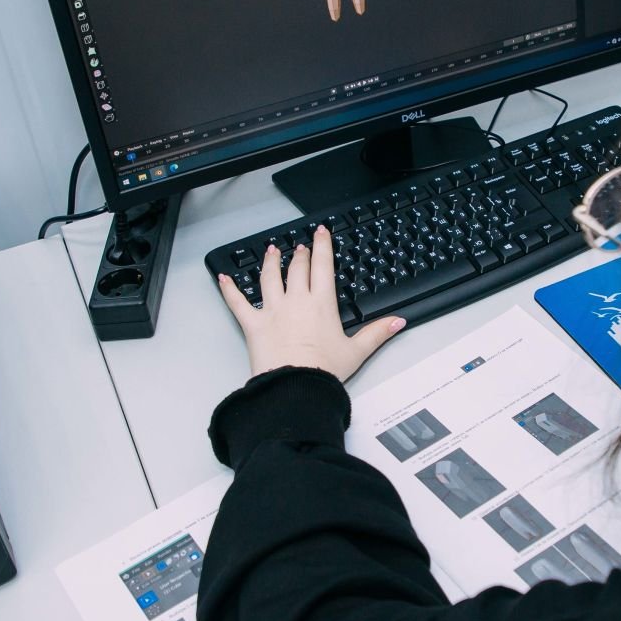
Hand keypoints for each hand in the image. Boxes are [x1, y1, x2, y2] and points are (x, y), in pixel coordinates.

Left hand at [217, 225, 404, 381]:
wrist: (294, 387)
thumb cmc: (323, 372)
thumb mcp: (356, 352)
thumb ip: (377, 333)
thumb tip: (398, 322)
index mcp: (321, 304)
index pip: (322, 266)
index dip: (322, 246)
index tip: (321, 234)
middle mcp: (296, 301)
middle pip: (297, 268)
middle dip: (299, 253)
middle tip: (300, 245)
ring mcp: (272, 311)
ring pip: (269, 277)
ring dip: (270, 262)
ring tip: (271, 251)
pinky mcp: (253, 325)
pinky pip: (237, 303)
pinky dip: (229, 289)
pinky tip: (223, 278)